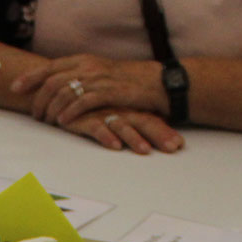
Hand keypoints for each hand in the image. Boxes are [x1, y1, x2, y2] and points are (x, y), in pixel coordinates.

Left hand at [16, 55, 180, 143]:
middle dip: (39, 99)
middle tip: (35, 116)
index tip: (15, 87)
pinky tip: (63, 121)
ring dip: (52, 109)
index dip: (30, 77)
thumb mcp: (97, 73)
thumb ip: (76, 77)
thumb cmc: (123, 81)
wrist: (153, 82)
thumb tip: (54, 87)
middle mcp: (87, 66)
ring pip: (65, 92)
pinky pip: (84, 101)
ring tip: (47, 121)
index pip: (49, 67)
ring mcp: (98, 78)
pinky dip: (71, 111)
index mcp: (82, 60)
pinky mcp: (110, 91)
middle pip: (52, 81)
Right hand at [66, 106, 181, 154]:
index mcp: (128, 109)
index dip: (166, 131)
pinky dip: (106, 136)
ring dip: (134, 138)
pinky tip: (115, 146)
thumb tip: (154, 129)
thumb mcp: (113, 112)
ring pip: (122, 125)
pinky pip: (96, 128)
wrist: (60, 91)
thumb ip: (131, 120)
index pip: (152, 120)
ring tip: (145, 151)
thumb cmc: (90, 106)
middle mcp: (119, 111)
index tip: (180, 145)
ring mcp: (102, 113)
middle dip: (159, 135)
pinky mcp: (84, 118)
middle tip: (173, 148)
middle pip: (143, 122)